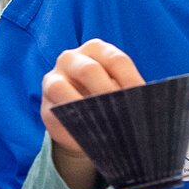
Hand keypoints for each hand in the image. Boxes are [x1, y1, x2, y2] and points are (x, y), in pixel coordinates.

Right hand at [40, 40, 144, 188]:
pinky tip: (89, 138)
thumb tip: (141, 112)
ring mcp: (52, 79)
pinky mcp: (44, 105)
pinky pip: (56, 113)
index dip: (131, 81)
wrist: (77, 113)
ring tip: (105, 127)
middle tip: (124, 114)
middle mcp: (71, 58)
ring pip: (62, 88)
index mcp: (96, 49)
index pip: (117, 61)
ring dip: (84, 108)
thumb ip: (125, 93)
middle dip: (108, 93)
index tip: (143, 101)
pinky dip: (72, 127)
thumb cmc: (103, 96)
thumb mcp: (115, 87)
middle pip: (89, 71)